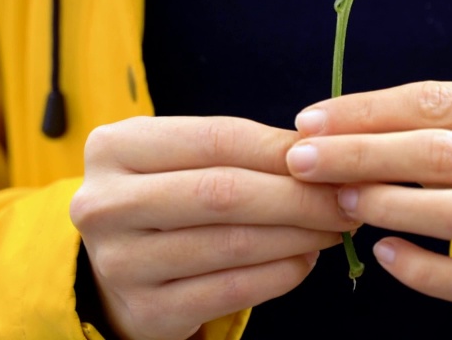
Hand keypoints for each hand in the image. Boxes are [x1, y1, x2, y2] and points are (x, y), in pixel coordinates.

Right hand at [71, 116, 359, 339]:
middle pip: (224, 193)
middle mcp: (105, 205)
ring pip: (233, 245)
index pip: (216, 140)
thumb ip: (242, 149)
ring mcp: (120, 263)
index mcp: (114, 148)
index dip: (281, 149)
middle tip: (347, 198)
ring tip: (335, 226)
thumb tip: (323, 151)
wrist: (119, 263)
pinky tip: (305, 259)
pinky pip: (233, 290)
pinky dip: (281, 273)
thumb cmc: (167, 193)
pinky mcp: (146, 312)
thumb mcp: (184, 156)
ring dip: (299, 236)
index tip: (334, 156)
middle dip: (299, 196)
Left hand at [285, 81, 451, 335]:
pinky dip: (419, 268)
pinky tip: (382, 252)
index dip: (368, 110)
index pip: (440, 101)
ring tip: (339, 201)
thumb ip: (432, 122)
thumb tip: (330, 124)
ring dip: (387, 205)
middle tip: (302, 161)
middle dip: (361, 154)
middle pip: (442, 154)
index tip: (309, 121)